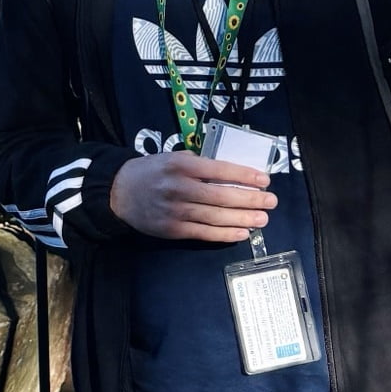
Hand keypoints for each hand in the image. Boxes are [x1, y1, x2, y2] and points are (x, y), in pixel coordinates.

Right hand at [109, 151, 276, 243]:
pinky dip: (225, 234)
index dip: (245, 176)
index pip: (220, 170)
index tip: (264, 179)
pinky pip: (204, 233)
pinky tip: (242, 232)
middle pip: (222, 196)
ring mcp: (176, 211)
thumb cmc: (151, 172)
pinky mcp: (173, 229)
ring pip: (216, 217)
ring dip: (243, 218)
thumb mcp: (173, 157)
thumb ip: (199, 164)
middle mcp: (180, 188)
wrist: (119, 192)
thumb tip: (230, 173)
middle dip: (250, 199)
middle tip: (271, 201)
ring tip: (263, 218)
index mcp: (182, 165)